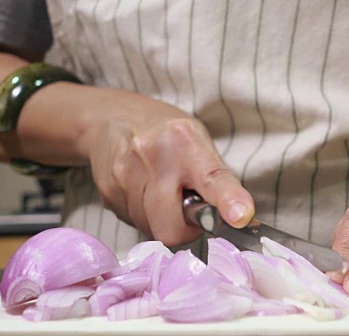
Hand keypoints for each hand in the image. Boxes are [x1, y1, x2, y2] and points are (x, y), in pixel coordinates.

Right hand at [79, 90, 254, 245]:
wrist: (109, 118)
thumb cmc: (164, 134)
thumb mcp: (198, 142)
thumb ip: (216, 180)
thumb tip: (241, 219)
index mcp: (186, 141)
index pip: (212, 178)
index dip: (227, 200)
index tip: (240, 216)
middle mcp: (153, 157)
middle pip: (170, 227)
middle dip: (182, 228)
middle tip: (186, 209)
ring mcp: (125, 176)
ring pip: (150, 229)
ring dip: (161, 221)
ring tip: (161, 193)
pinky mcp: (107, 192)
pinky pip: (133, 223)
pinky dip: (142, 215)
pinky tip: (141, 192)